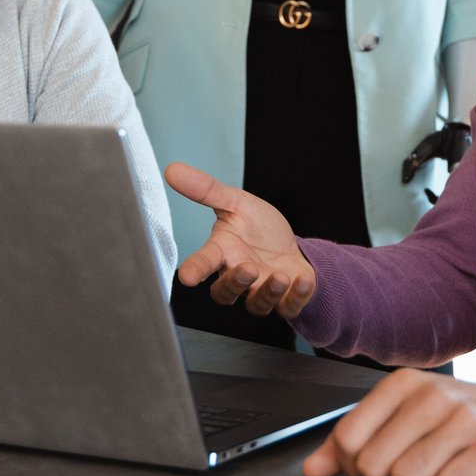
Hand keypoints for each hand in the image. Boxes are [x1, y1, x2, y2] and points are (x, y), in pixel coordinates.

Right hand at [164, 162, 315, 317]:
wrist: (290, 247)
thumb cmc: (258, 228)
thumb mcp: (236, 202)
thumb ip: (206, 189)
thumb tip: (172, 169)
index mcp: (223, 252)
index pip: (203, 262)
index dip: (194, 269)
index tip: (187, 276)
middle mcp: (239, 276)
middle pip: (225, 293)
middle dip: (235, 283)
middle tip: (248, 268)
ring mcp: (261, 291)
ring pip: (256, 304)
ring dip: (267, 292)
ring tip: (279, 276)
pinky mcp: (286, 299)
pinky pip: (290, 306)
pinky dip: (297, 296)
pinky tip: (303, 280)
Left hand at [303, 370, 475, 475]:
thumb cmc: (450, 418)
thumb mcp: (399, 417)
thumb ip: (351, 441)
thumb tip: (311, 470)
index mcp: (402, 384)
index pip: (347, 437)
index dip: (350, 465)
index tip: (368, 466)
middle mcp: (432, 395)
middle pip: (374, 463)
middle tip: (406, 469)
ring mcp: (465, 417)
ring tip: (434, 469)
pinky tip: (461, 472)